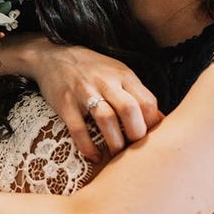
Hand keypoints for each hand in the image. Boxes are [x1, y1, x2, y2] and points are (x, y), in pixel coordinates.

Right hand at [32, 43, 162, 160]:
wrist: (53, 56)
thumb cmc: (92, 69)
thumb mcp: (118, 73)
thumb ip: (137, 94)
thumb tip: (161, 121)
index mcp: (123, 75)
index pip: (147, 102)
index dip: (152, 125)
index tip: (150, 139)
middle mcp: (105, 81)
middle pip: (130, 110)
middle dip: (136, 135)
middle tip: (134, 150)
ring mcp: (84, 91)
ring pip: (106, 119)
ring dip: (115, 143)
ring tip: (116, 155)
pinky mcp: (64, 103)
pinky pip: (78, 129)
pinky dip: (88, 147)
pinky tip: (94, 156)